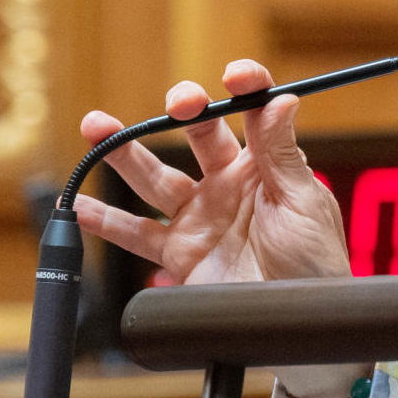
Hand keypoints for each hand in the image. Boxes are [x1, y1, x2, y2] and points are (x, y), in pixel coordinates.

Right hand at [72, 59, 349, 285]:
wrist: (301, 322)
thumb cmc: (316, 263)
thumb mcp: (303, 203)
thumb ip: (283, 155)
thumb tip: (282, 100)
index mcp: (266, 166)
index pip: (254, 114)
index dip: (245, 87)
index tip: (236, 75)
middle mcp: (229, 184)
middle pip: (199, 137)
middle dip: (184, 111)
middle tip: (179, 100)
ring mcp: (201, 216)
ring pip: (156, 177)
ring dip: (126, 154)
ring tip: (98, 127)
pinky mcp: (180, 253)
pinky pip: (137, 232)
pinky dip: (107, 221)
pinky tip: (80, 204)